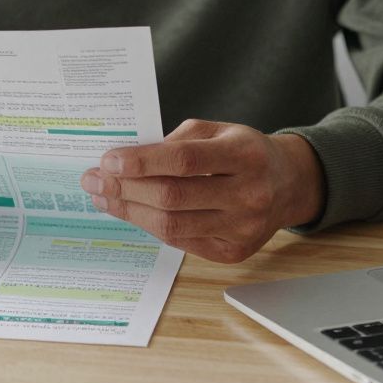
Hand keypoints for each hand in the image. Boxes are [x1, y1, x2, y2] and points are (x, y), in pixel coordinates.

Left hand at [80, 119, 324, 263]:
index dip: (143, 162)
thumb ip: (176, 140)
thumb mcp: (218, 130)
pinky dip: (149, 225)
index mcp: (246, 154)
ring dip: (129, 211)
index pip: (185, 161)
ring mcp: (243, 228)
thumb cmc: (244, 152)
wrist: (288, 184)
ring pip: (172, 226)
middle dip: (125, 188)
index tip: (109, 159)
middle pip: (173, 197)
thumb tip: (126, 160)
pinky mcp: (233, 252)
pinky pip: (180, 241)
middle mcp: (249, 194)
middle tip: (94, 179)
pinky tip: (130, 211)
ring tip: (103, 196)